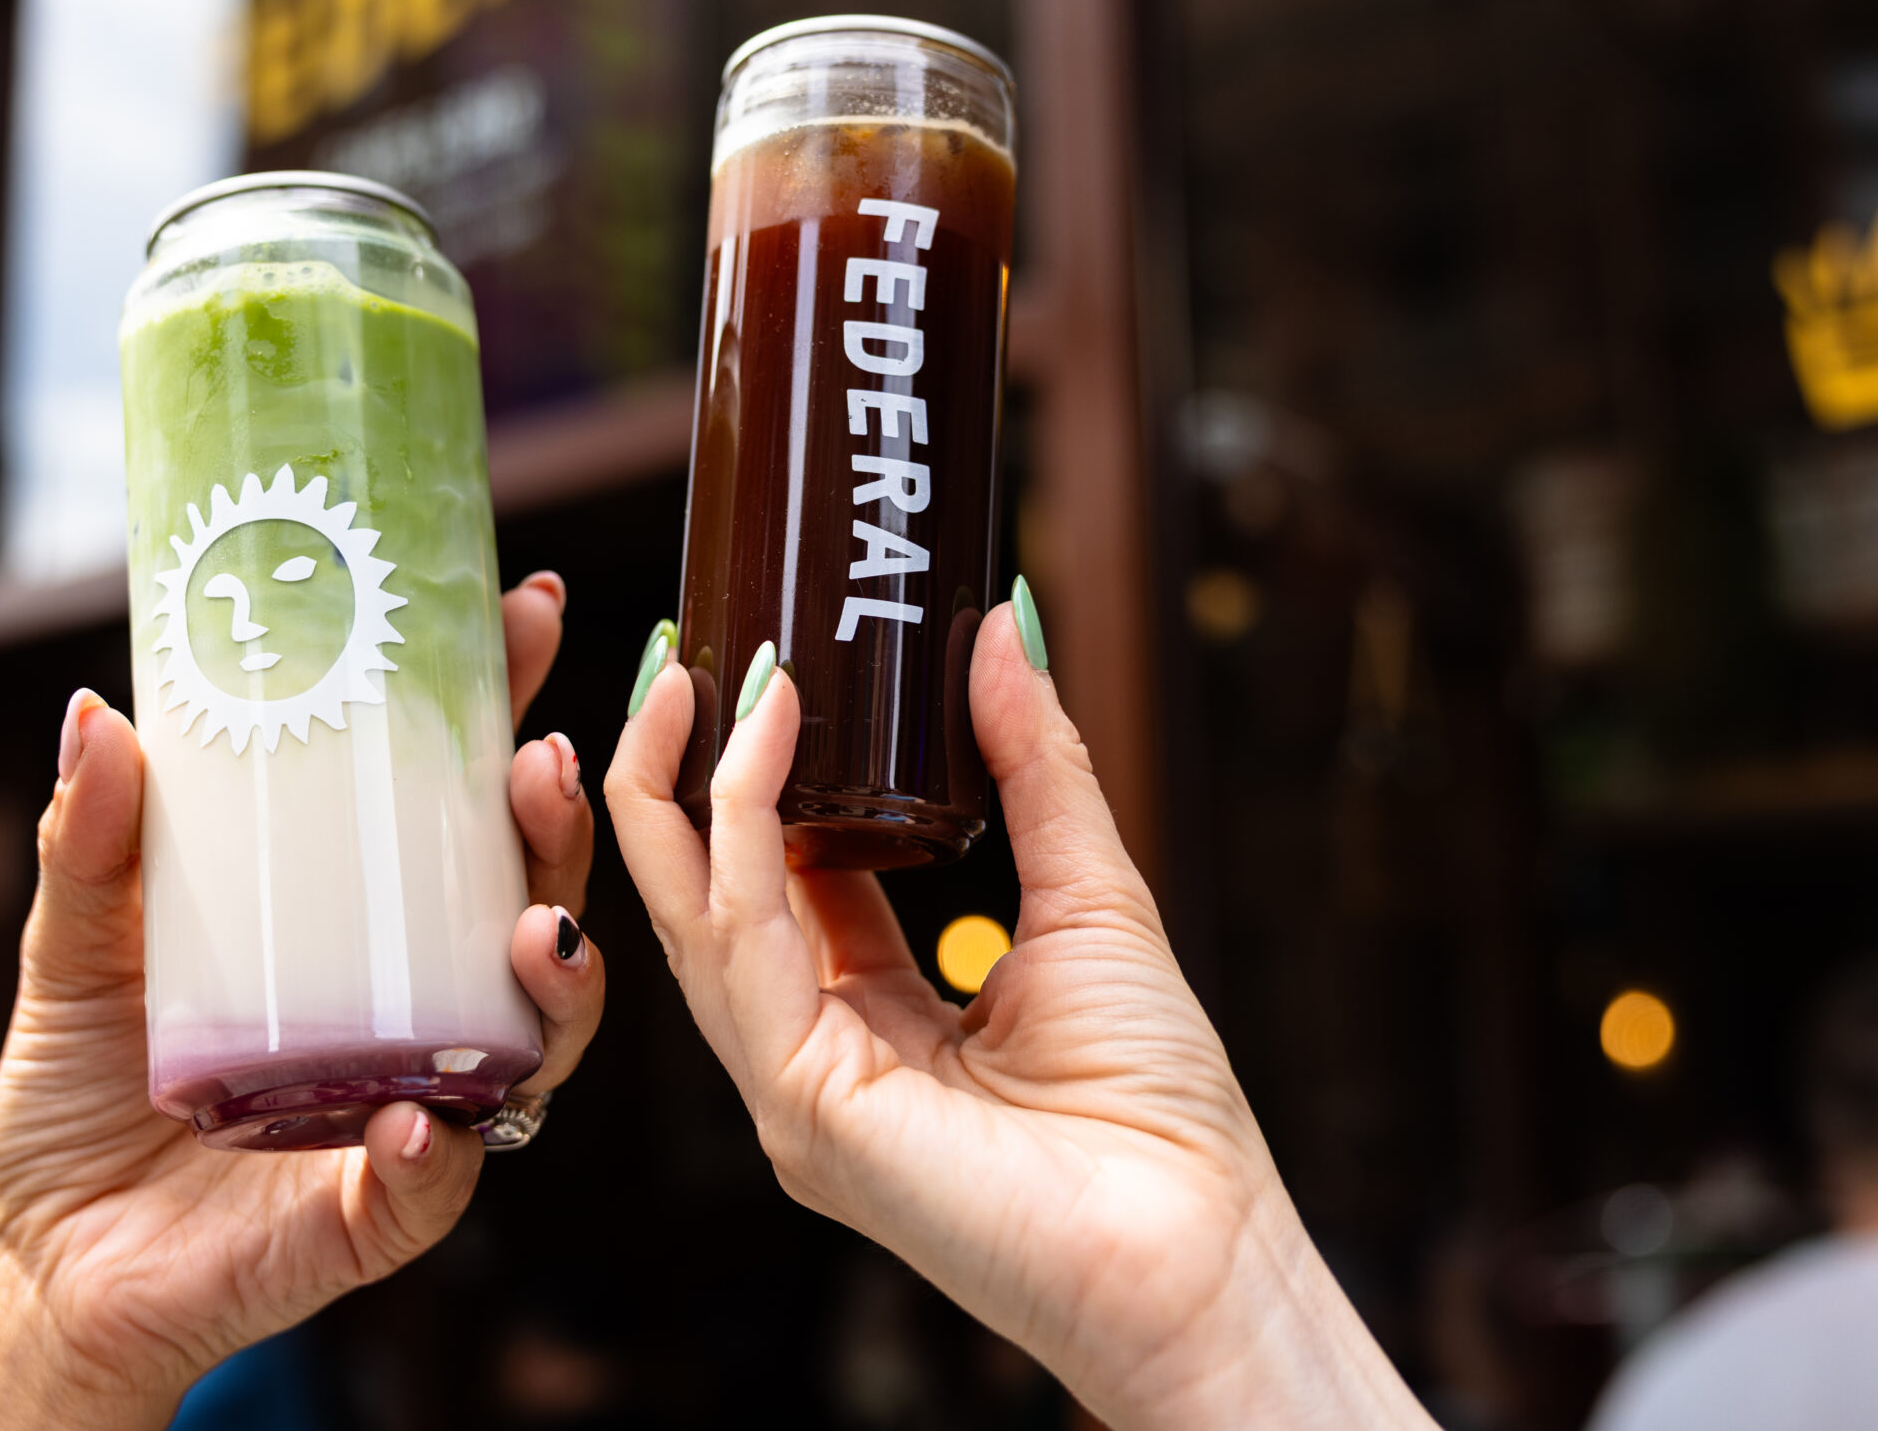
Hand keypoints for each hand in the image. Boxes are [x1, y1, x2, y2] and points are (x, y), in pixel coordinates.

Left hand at [0, 573, 603, 1430]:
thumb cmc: (81, 1087)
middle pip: (528, 903)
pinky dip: (442, 1155)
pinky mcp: (373, 1215)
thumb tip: (101, 715)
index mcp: (363, 922)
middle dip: (558, 831)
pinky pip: (438, 1186)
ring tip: (538, 929)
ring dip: (560, 982)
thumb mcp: (79, 943)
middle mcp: (412, 1004)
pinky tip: (425, 1121)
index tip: (524, 614)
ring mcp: (409, 1104)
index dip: (502, 710)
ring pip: (531, 1043)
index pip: (456, 803)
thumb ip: (91, 842)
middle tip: (539, 762)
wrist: (38, 1255)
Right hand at [604, 594, 1430, 1430]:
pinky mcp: (801, 1106)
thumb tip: (1003, 626)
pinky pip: (743, 945)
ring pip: (693, 914)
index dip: (752, 774)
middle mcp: (808, 1055)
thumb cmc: (1161, 1113)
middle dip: (675, 767)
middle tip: (678, 645)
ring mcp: (790, 1088)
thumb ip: (1033, 764)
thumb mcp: (1089, 895)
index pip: (771, 880)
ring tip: (705, 668)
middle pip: (700, 893)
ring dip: (687, 782)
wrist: (1201, 1252)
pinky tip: (770, 739)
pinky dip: (744, 831)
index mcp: (864, 1018)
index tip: (758, 662)